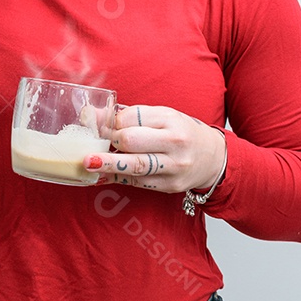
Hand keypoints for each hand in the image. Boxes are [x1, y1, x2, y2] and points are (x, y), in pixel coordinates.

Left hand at [84, 105, 225, 191]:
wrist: (212, 158)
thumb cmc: (179, 133)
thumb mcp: (159, 117)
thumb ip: (128, 116)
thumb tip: (89, 115)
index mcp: (170, 118)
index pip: (132, 117)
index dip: (112, 122)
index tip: (99, 126)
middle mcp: (174, 141)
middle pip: (132, 140)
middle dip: (110, 141)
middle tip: (96, 143)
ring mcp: (174, 165)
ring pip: (135, 165)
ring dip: (108, 164)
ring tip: (88, 163)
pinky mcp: (169, 185)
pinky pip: (138, 183)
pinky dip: (117, 178)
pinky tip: (102, 176)